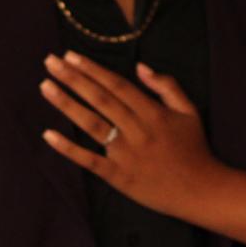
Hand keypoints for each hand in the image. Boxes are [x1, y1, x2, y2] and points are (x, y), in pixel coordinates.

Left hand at [40, 52, 222, 220]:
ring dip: (66, 105)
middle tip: (50, 62)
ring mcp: (125, 155)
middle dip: (73, 79)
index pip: (116, 85)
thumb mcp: (189, 110)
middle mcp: (136, 130)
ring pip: (91, 125)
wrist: (200, 191)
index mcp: (153, 112)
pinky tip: (48, 134)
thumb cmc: (194, 147)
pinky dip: (68, 148)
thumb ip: (167, 86)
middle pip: (99, 100)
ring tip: (45, 86)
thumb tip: (141, 66)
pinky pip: (89, 161)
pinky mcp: (118, 177)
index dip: (93, 69)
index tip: (71, 55)